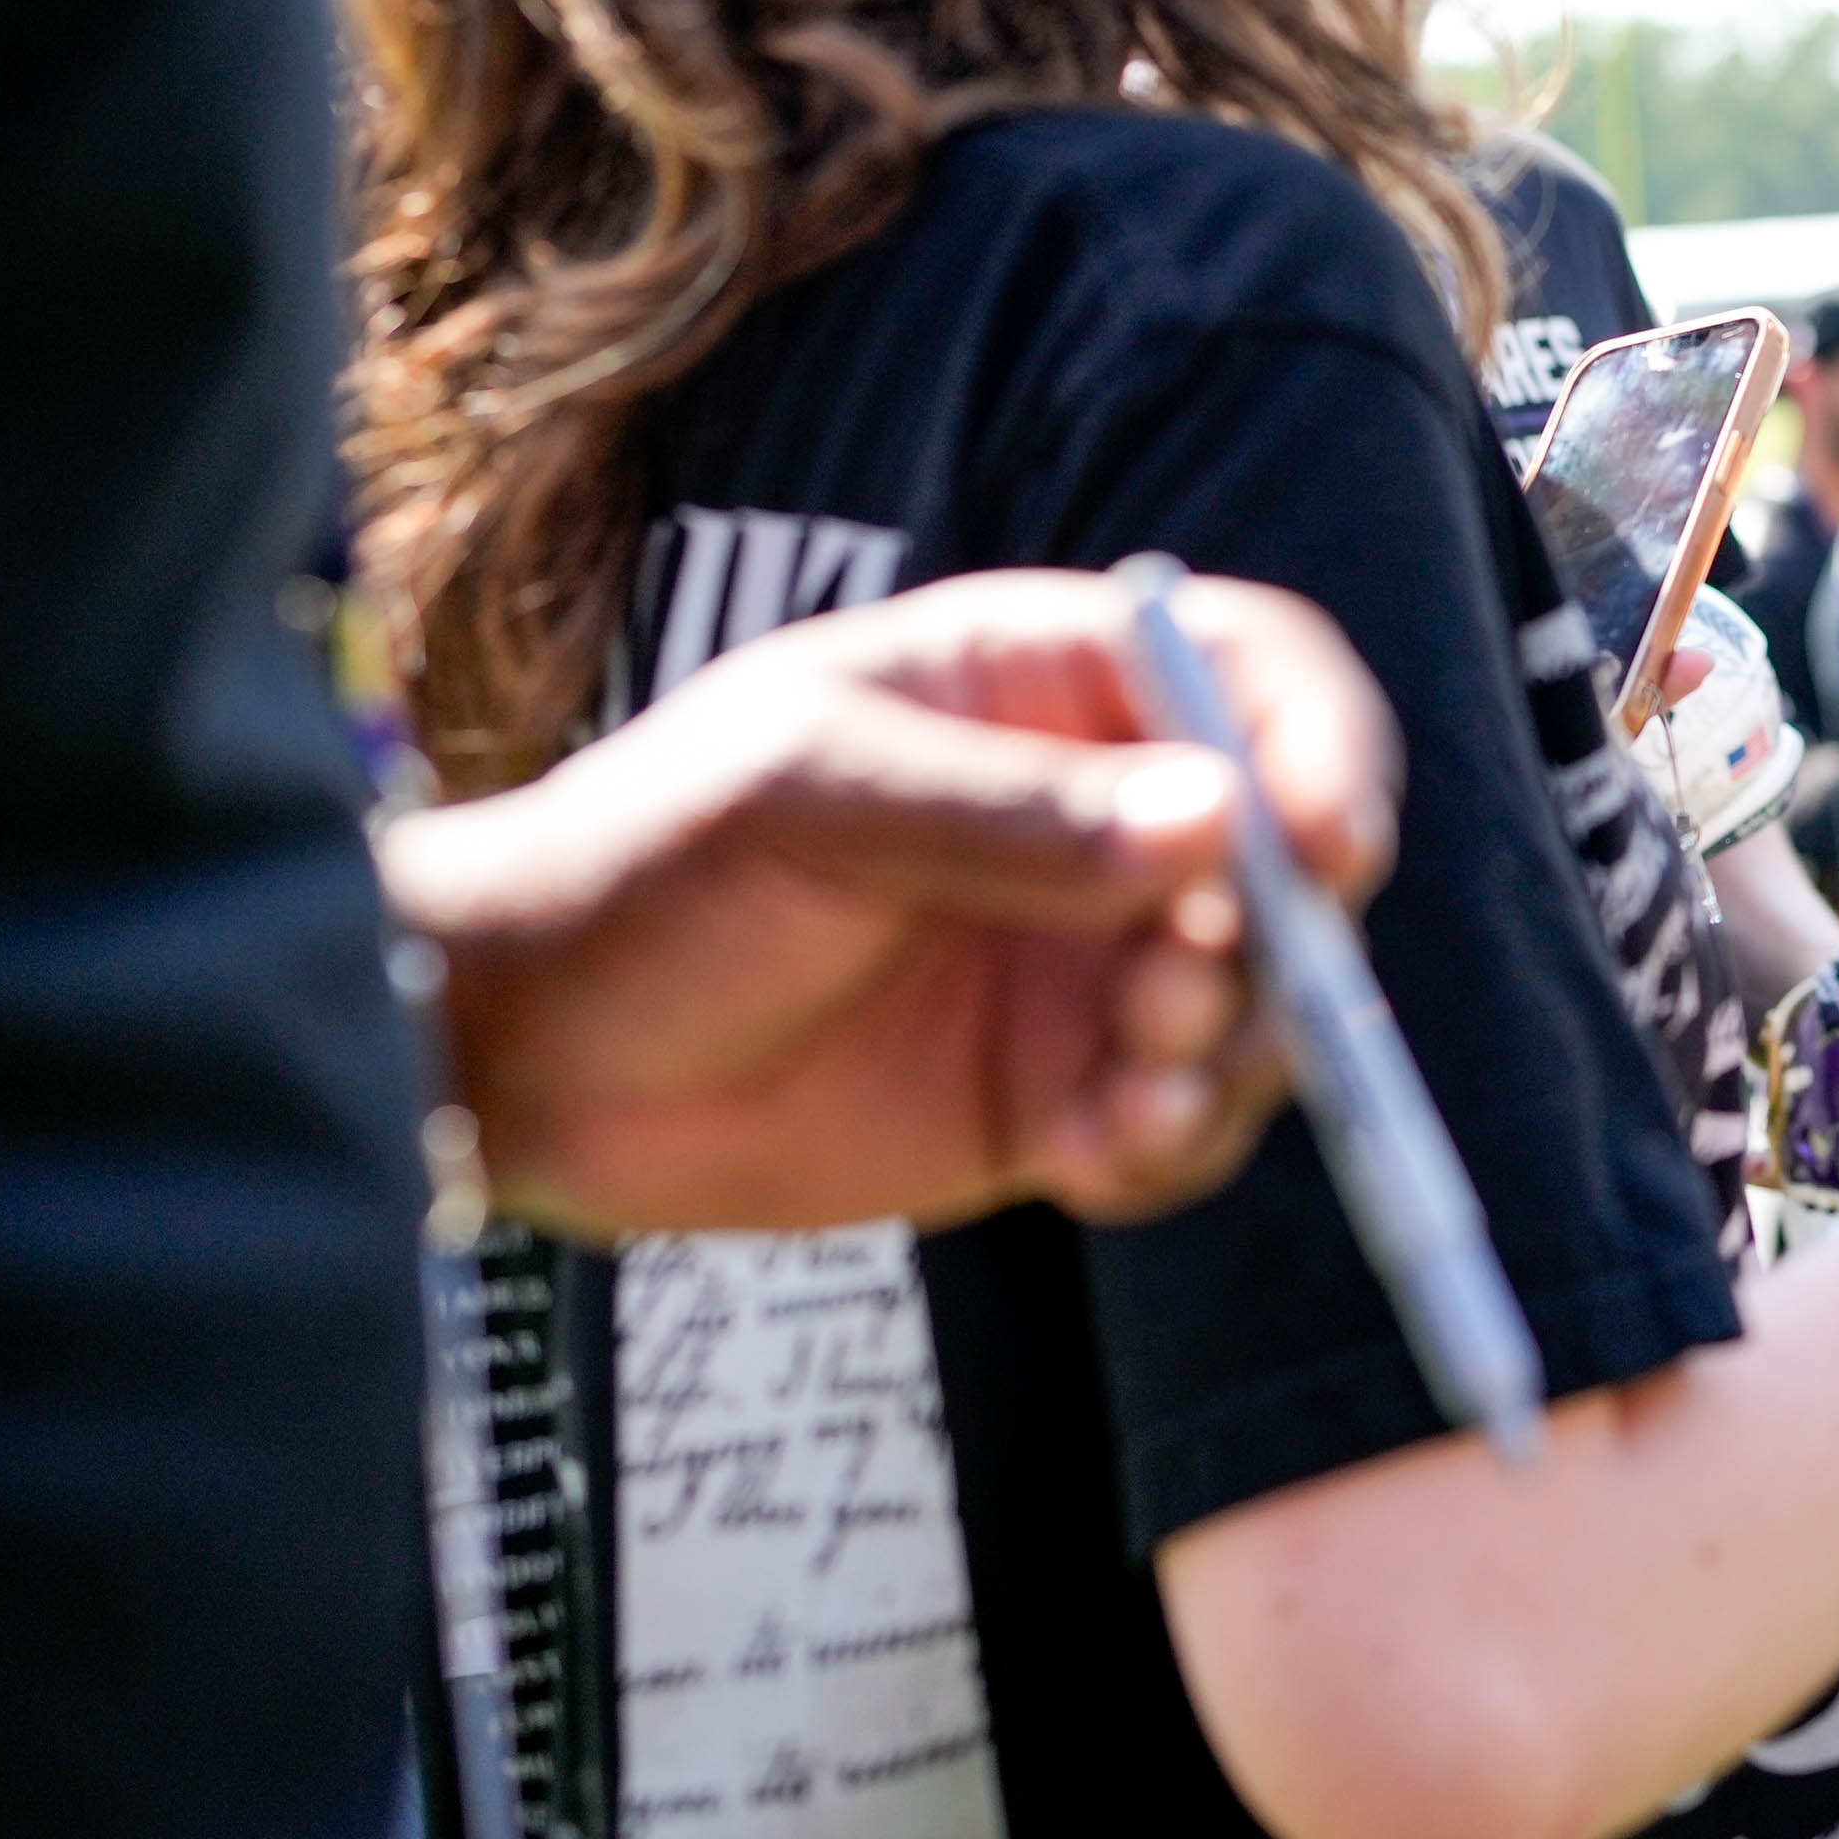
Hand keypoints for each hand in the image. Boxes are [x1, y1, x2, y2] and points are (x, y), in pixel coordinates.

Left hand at [382, 569, 1392, 1238]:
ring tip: (1136, 1098)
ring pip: (1254, 1007)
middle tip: (1182, 1001)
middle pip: (1290, 859)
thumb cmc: (637, 868)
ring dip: (1234, 1057)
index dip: (1321, 747)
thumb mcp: (810, 799)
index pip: (1257, 679)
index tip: (1326, 844)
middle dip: (1279, 941)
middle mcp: (1097, 819)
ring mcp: (1082, 964)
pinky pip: (1176, 1128)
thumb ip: (1010, 813)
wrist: (513, 1061)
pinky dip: (1171, 1149)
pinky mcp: (1053, 1098)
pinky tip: (1098, 1160)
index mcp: (1046, 688)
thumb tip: (1218, 821)